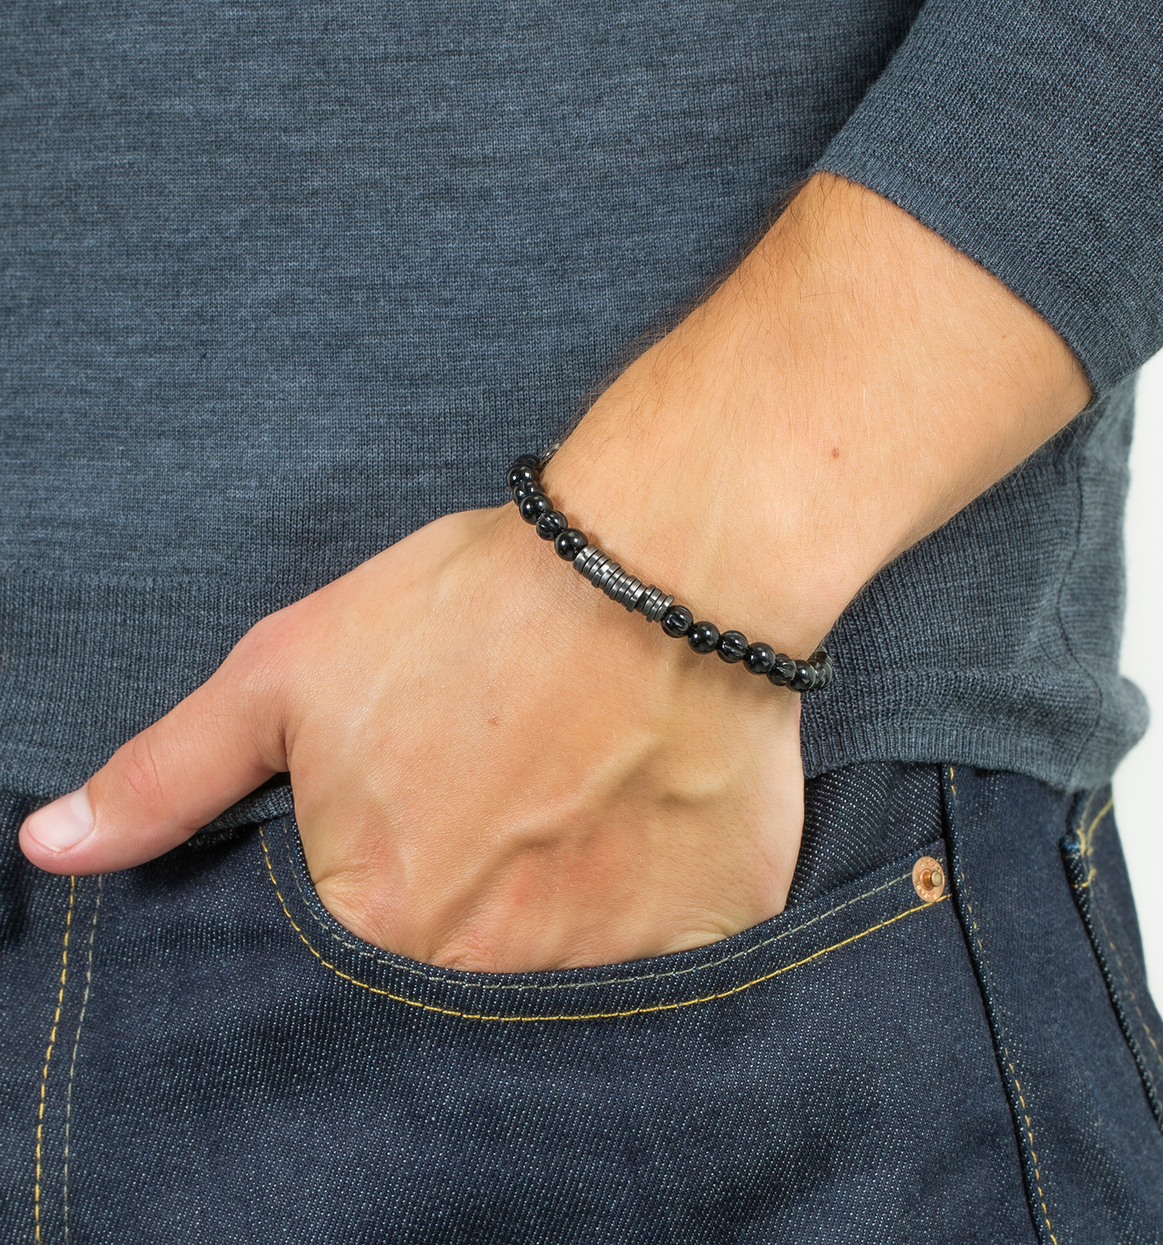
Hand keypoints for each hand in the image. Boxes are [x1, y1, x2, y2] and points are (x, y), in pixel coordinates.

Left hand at [18, 506, 806, 970]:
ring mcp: (615, 963)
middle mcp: (494, 973)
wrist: (657, 567)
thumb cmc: (473, 611)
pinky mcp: (714, 929)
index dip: (394, 883)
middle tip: (511, 801)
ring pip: (573, 971)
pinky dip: (661, 903)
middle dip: (479, 902)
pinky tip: (652, 818)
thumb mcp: (292, 671)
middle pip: (470, 977)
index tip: (431, 818)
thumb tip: (53, 849)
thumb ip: (168, 775)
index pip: (358, 965)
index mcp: (382, 923)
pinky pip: (678, 955)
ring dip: (568, 905)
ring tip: (580, 796)